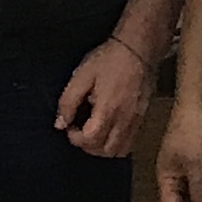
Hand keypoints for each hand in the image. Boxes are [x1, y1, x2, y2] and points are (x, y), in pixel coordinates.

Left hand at [54, 36, 155, 159]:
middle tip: (79, 130)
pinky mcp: (142, 118)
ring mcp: (136, 121)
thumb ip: (68, 102)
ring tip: (92, 131)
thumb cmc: (108, 60)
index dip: (75, 138)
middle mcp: (124, 120)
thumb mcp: (81, 76)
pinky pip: (130, 143)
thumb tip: (60, 124)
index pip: (90, 141)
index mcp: (108, 110)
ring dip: (102, 148)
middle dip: (87, 146)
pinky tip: (107, 129)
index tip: (69, 125)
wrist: (138, 49)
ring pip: (119, 151)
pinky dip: (115, 143)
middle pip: (106, 152)